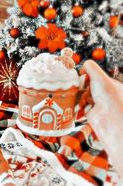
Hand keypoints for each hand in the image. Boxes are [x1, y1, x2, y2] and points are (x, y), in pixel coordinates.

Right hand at [81, 60, 122, 177]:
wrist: (108, 119)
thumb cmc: (109, 99)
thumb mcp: (100, 77)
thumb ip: (91, 68)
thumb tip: (83, 65)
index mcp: (109, 84)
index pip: (94, 77)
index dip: (86, 77)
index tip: (80, 77)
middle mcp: (104, 94)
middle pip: (86, 87)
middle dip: (80, 88)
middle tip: (76, 88)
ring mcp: (97, 104)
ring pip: (82, 97)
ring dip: (78, 98)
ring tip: (77, 99)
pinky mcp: (91, 113)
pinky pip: (81, 107)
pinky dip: (78, 108)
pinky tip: (78, 108)